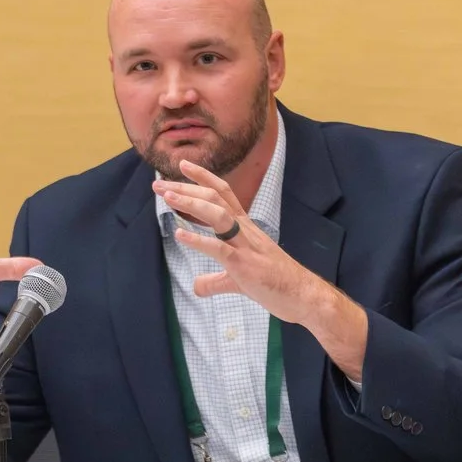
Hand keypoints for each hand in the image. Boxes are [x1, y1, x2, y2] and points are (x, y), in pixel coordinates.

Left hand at [158, 160, 368, 382]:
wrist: (303, 297)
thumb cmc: (276, 285)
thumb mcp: (239, 281)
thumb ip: (215, 281)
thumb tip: (197, 286)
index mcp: (246, 227)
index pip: (223, 192)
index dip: (203, 176)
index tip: (182, 165)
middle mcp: (245, 230)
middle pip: (214, 198)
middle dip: (185, 188)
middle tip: (157, 183)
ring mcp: (245, 246)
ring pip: (217, 215)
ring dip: (190, 204)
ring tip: (166, 197)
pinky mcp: (244, 265)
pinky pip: (219, 249)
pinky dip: (198, 240)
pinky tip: (179, 234)